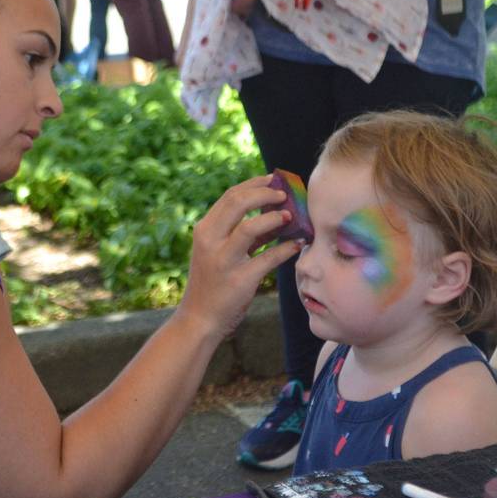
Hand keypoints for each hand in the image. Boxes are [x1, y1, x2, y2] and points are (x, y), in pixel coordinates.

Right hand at [178, 176, 302, 339]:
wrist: (199, 318)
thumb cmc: (211, 283)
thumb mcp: (216, 252)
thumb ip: (238, 233)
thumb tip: (274, 214)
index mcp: (204, 230)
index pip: (230, 196)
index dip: (254, 184)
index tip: (273, 179)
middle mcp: (210, 241)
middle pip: (238, 203)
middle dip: (265, 194)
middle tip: (284, 194)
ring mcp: (224, 261)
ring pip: (251, 228)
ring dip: (274, 218)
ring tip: (290, 216)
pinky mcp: (240, 280)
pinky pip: (268, 259)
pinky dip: (285, 250)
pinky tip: (297, 245)